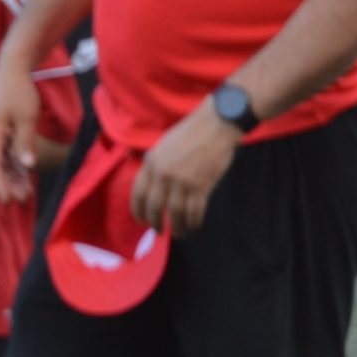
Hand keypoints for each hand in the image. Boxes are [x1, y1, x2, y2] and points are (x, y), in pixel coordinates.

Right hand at [0, 50, 42, 204]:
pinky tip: (25, 176)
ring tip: (27, 192)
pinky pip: (3, 153)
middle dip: (7, 184)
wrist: (12, 69)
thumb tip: (27, 165)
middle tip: (22, 200)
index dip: (0, 184)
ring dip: (12, 177)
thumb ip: (25, 142)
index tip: (9, 200)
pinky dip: (13, 165)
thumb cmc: (19, 91)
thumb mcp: (26, 117)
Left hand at [130, 101, 240, 234]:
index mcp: (152, 163)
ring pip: (176, 212)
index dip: (138, 210)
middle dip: (156, 223)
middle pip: (155, 207)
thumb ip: (155, 165)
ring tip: (178, 233)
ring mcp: (183, 181)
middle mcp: (164, 174)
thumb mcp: (163, 145)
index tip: (141, 220)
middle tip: (159, 231)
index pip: (138, 193)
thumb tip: (150, 187)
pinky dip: (193, 221)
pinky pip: (195, 210)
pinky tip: (193, 226)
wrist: (217, 123)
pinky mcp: (201, 185)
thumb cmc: (191, 132)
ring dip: (177, 226)